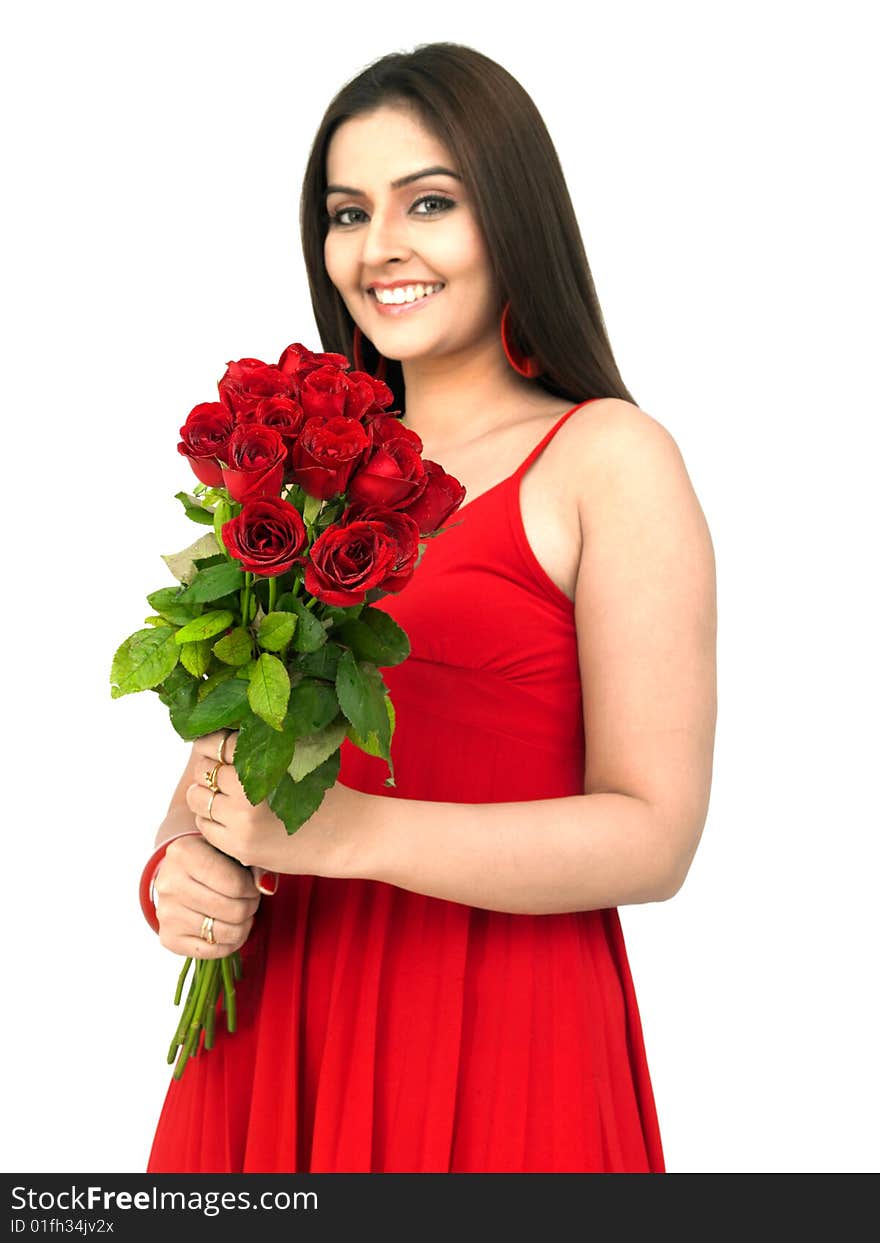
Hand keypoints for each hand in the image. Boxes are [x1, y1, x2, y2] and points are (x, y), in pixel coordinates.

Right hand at [153, 831, 260, 958]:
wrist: (178, 874)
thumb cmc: (211, 859)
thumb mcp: (230, 849)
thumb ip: (253, 862)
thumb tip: (266, 886)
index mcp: (184, 853)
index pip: (235, 884)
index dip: (253, 889)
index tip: (254, 886)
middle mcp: (169, 883)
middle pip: (233, 910)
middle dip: (250, 907)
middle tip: (250, 900)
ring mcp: (166, 913)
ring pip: (225, 933)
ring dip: (243, 926)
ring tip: (242, 913)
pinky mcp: (168, 938)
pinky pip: (213, 951)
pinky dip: (230, 943)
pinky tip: (231, 929)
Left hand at [185, 730, 367, 880]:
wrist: (346, 837)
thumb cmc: (326, 792)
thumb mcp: (300, 758)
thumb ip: (266, 744)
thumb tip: (225, 727)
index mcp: (266, 766)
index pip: (218, 745)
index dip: (213, 741)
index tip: (217, 743)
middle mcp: (249, 796)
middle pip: (204, 771)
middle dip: (210, 767)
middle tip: (223, 769)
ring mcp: (241, 826)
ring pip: (197, 799)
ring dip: (205, 792)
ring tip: (224, 792)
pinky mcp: (239, 848)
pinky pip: (204, 826)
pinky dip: (210, 817)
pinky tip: (230, 815)